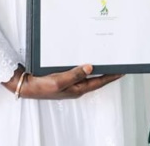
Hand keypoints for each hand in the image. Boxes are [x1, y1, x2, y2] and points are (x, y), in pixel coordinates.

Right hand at [4, 64, 121, 99]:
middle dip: (107, 72)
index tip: (122, 70)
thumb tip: (90, 67)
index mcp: (77, 89)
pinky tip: (86, 60)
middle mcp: (75, 86)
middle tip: (117, 64)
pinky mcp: (63, 77)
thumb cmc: (41, 87)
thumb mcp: (59, 81)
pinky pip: (78, 71)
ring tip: (106, 61)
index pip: (98, 82)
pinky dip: (85, 66)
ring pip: (88, 74)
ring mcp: (70, 82)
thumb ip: (75, 74)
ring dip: (97, 68)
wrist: (27, 85)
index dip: (111, 76)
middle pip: (95, 79)